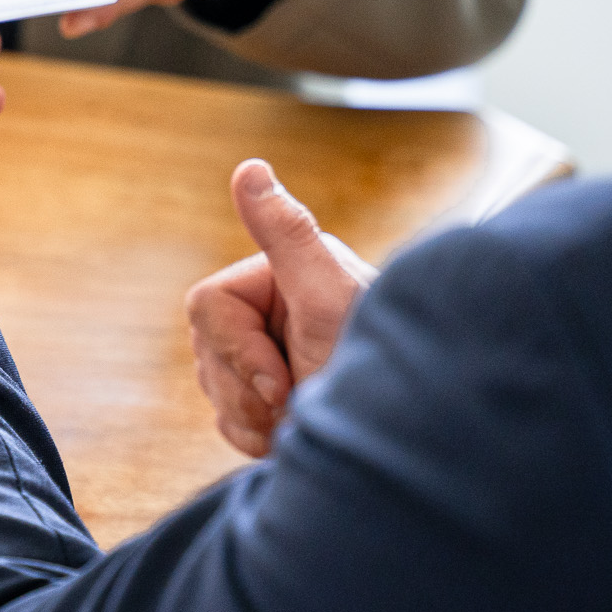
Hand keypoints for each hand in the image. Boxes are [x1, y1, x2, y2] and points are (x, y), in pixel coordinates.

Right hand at [183, 159, 377, 457]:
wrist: (405, 444)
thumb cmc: (372, 372)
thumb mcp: (328, 300)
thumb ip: (287, 233)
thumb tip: (249, 167)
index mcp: (281, 274)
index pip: (207, 306)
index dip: (237, 350)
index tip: (281, 381)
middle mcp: (271, 309)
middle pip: (206, 348)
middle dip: (245, 388)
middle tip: (296, 403)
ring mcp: (267, 355)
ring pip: (212, 386)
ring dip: (253, 415)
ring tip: (304, 417)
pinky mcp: (268, 399)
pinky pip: (226, 419)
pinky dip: (254, 436)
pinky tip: (293, 433)